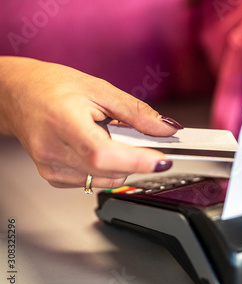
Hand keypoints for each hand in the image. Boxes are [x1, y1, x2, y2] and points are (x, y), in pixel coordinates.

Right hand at [0, 57, 182, 188]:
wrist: (19, 94)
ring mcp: (51, 167)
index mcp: (63, 122)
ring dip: (121, 164)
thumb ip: (136, 112)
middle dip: (135, 158)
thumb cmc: (52, 87)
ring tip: (108, 137)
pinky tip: (96, 148)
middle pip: (108, 170)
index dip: (136, 160)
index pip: (104, 154)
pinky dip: (106, 169)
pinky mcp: (53, 177)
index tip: (162, 160)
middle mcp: (52, 150)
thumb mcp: (100, 89)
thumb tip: (165, 129)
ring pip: (105, 179)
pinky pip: (93, 182)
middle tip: (140, 139)